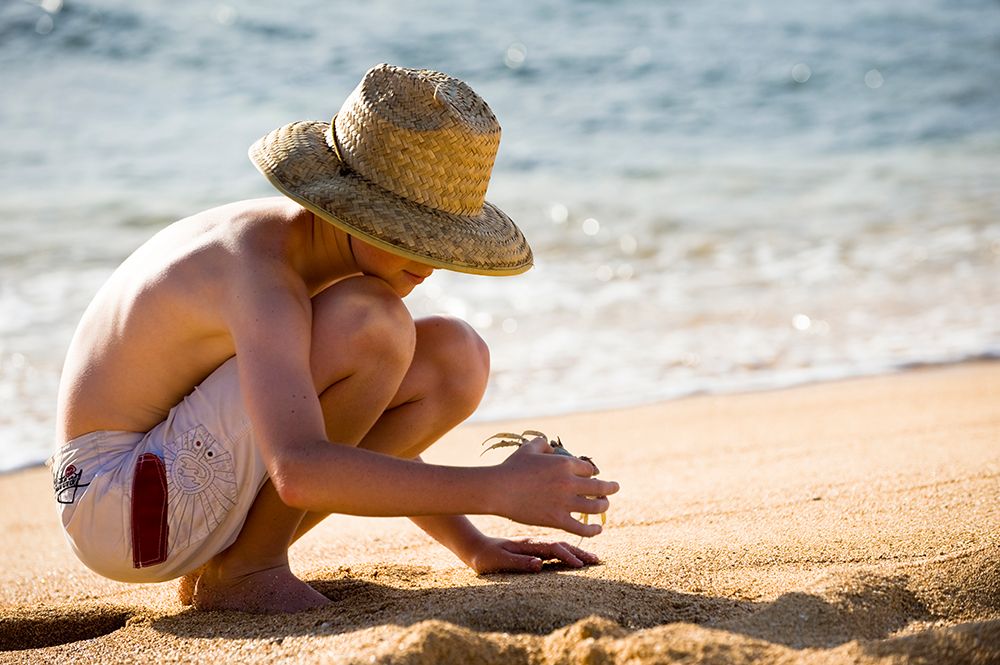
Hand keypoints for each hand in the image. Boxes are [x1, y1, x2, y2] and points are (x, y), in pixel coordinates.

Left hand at [464, 536, 600, 573]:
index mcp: (527, 544)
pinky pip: (553, 547)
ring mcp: (534, 544)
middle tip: (597, 560)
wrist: (473, 545)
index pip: (552, 548)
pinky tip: (575, 555)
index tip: (581, 566)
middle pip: (561, 544)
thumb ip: (518, 562)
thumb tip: (539, 564)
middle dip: (579, 552)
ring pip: (559, 545)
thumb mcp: (497, 561)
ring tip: (593, 558)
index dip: (568, 557)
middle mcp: (533, 542)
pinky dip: (567, 551)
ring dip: (576, 551)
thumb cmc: (484, 557)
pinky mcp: (532, 547)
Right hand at [492, 436, 618, 537]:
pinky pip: (582, 527)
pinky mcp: (557, 520)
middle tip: (614, 488)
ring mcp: (565, 502)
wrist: (499, 489)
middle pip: (600, 487)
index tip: (592, 476)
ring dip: (604, 506)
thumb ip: (544, 444)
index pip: (590, 469)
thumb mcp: (529, 448)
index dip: (592, 472)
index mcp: (565, 463)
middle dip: (610, 488)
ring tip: (604, 506)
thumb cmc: (511, 467)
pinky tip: (599, 528)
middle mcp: (569, 482)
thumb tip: (553, 449)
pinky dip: (594, 529)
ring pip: (596, 507)